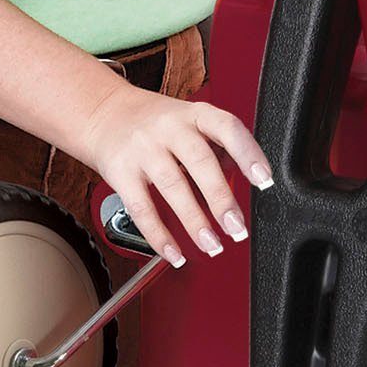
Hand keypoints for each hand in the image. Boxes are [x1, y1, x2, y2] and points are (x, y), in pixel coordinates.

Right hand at [69, 81, 276, 265]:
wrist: (103, 114)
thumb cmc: (155, 122)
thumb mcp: (190, 120)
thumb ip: (217, 145)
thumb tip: (241, 177)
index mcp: (195, 114)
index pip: (227, 128)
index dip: (248, 153)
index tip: (263, 180)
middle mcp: (169, 128)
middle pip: (199, 161)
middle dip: (221, 199)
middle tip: (237, 228)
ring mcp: (144, 149)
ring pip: (172, 186)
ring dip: (195, 222)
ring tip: (212, 246)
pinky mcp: (121, 172)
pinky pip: (142, 208)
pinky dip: (159, 236)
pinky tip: (175, 253)